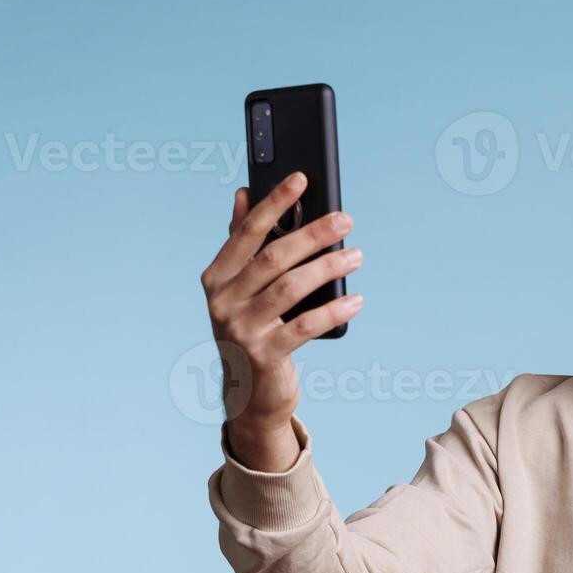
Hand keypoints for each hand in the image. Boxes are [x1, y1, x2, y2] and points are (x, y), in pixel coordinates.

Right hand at [200, 172, 363, 470]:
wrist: (249, 394)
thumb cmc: (252, 329)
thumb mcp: (241, 288)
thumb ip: (242, 243)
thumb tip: (244, 192)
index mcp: (216, 277)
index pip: (247, 231)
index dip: (274, 202)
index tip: (301, 178)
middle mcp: (223, 301)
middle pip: (274, 257)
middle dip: (313, 234)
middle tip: (346, 219)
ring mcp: (241, 329)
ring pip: (291, 287)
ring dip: (329, 267)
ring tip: (356, 255)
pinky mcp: (264, 354)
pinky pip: (305, 325)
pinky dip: (333, 310)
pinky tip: (356, 299)